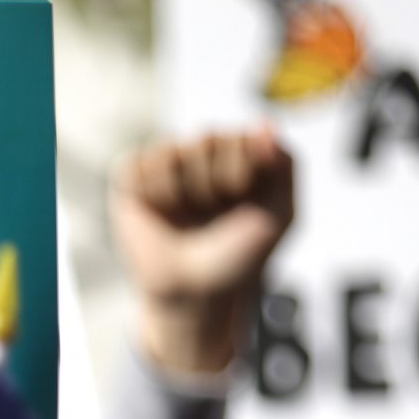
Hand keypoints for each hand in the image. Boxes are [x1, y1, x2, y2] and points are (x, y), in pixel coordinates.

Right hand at [111, 127, 295, 376]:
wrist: (194, 294)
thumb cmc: (238, 258)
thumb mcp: (280, 215)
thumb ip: (287, 165)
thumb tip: (263, 123)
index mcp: (239, 158)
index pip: (242, 137)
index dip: (244, 173)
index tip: (243, 205)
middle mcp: (202, 157)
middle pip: (207, 138)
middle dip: (213, 183)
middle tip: (211, 214)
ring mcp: (166, 166)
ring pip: (172, 152)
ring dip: (182, 192)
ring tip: (184, 217)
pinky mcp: (131, 181)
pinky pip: (139, 164)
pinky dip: (152, 191)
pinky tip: (159, 212)